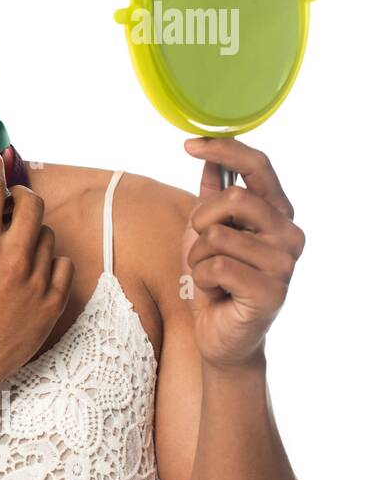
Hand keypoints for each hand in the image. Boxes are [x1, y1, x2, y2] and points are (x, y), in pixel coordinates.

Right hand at [0, 146, 74, 399]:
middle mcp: (12, 260)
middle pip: (32, 204)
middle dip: (22, 196)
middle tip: (13, 202)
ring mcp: (36, 282)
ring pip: (47, 234)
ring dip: (32, 233)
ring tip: (15, 251)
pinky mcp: (53, 303)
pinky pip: (62, 264)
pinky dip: (48, 262)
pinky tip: (31, 272)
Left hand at [181, 137, 305, 369]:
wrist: (220, 334)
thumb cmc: (215, 281)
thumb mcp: (206, 231)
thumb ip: (212, 196)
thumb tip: (208, 156)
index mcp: (278, 214)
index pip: (258, 167)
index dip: (225, 150)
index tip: (190, 144)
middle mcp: (289, 235)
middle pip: (234, 198)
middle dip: (200, 219)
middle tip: (201, 245)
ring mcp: (284, 264)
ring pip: (217, 235)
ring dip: (198, 256)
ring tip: (211, 275)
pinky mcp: (271, 291)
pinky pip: (216, 266)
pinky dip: (202, 278)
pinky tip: (216, 292)